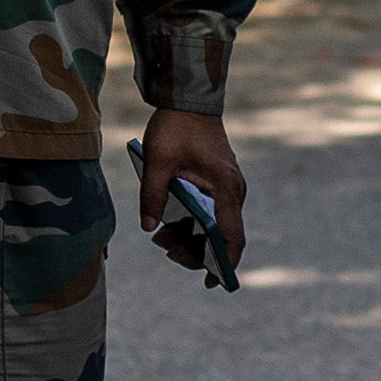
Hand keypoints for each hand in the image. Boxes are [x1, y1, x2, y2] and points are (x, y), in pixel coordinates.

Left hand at [133, 109, 248, 284]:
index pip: (232, 236)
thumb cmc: (176, 127)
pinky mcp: (217, 183)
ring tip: (161, 237)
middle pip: (221, 236)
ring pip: (213, 225)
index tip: (213, 282)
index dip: (224, 262)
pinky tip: (169, 223)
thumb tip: (149, 228)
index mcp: (224, 188)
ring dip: (190, 236)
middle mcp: (232, 191)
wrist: (189, 99)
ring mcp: (226, 188)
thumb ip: (152, 196)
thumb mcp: (158, 161)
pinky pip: (209, 212)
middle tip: (164, 248)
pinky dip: (192, 222)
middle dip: (194, 250)